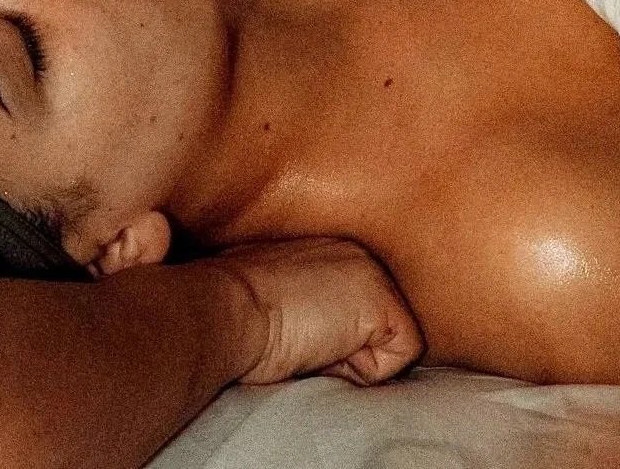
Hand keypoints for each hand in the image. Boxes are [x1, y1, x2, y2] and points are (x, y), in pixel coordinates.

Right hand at [209, 237, 423, 385]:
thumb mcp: (271, 297)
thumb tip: (320, 335)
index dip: (326, 338)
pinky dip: (360, 371)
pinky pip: (398, 361)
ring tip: (306, 339)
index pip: (354, 310)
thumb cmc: (231, 313)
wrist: (222, 308)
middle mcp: (357, 251)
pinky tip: (321, 347)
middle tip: (298, 336)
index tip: (289, 331)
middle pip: (376, 327)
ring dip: (348, 360)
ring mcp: (374, 272)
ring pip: (387, 345)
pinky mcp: (384, 302)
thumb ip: (306, 302)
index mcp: (328, 249)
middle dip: (343, 348)